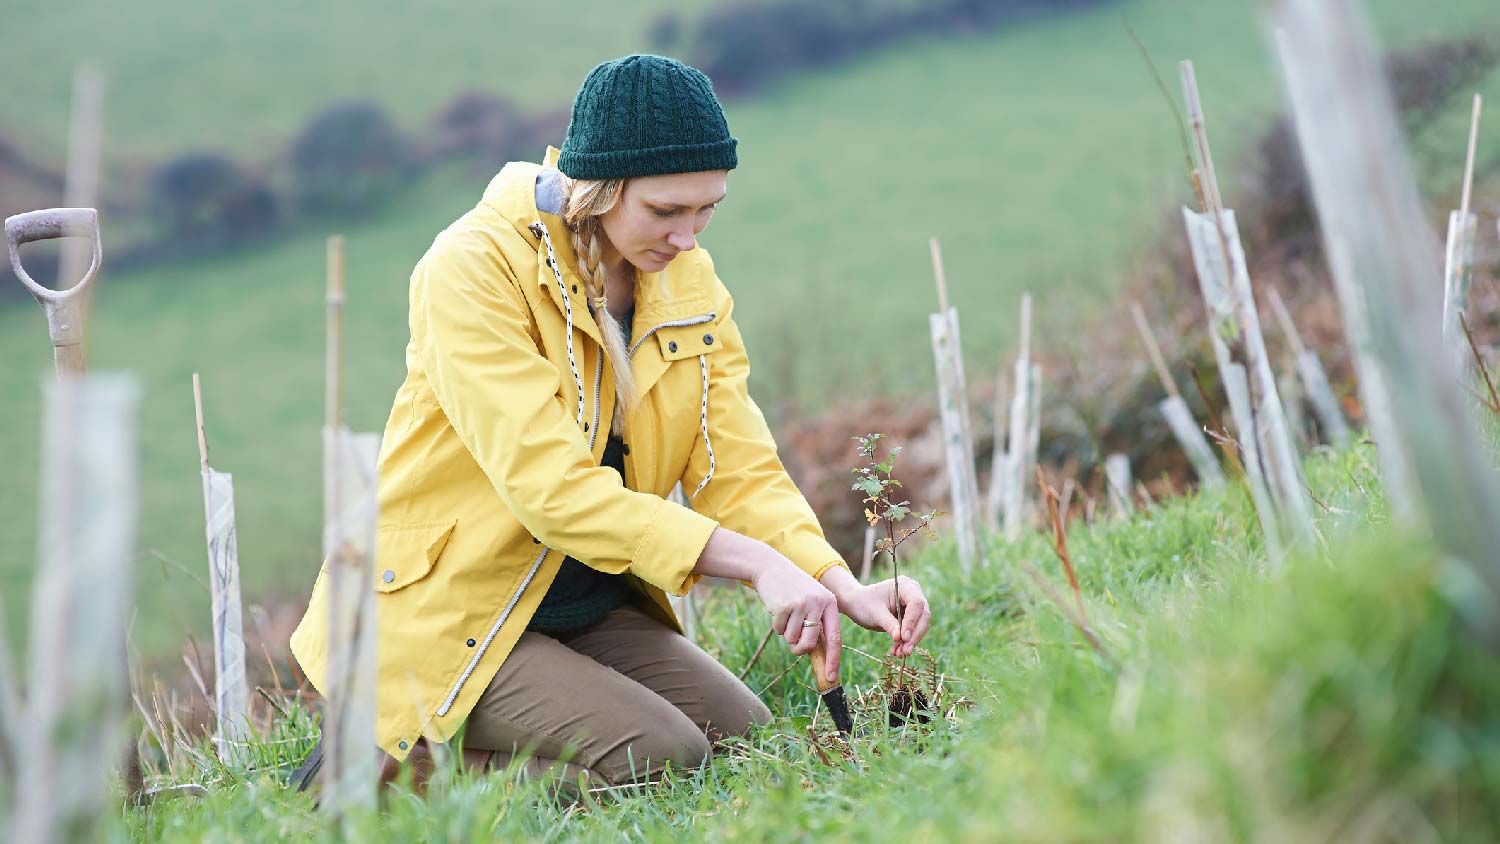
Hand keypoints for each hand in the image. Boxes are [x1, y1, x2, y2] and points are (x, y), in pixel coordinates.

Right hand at [693, 528, 842, 680]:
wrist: (772, 568)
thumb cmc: (795, 591)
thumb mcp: (813, 602)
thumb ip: (819, 626)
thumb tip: (822, 658)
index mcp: (830, 603)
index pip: (835, 638)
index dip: (833, 660)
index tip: (830, 678)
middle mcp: (818, 603)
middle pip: (810, 643)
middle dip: (800, 649)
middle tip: (795, 645)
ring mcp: (800, 604)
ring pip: (792, 638)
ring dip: (786, 634)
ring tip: (787, 616)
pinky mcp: (783, 606)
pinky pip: (779, 631)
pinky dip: (777, 626)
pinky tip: (778, 610)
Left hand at [822, 569, 930, 657]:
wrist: (857, 604)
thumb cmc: (864, 603)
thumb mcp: (875, 613)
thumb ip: (889, 624)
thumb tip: (900, 638)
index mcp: (905, 586)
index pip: (916, 603)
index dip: (912, 621)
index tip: (904, 637)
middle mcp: (913, 594)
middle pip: (922, 616)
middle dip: (914, 635)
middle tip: (905, 651)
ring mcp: (913, 606)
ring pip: (920, 626)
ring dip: (911, 642)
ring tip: (899, 654)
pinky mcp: (911, 618)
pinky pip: (913, 631)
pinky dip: (906, 642)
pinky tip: (896, 651)